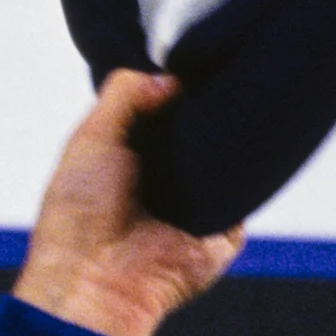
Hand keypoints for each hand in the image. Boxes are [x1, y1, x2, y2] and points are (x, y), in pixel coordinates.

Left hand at [11, 71, 242, 335]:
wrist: (97, 279)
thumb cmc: (78, 214)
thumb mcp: (90, 139)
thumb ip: (123, 96)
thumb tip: (172, 78)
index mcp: (130, 157)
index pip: (165, 111)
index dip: (178, 87)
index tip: (197, 56)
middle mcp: (165, 179)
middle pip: (202, 130)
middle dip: (212, 107)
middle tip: (227, 72)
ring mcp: (198, 204)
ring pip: (230, 158)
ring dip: (236, 136)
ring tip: (244, 101)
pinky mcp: (226, 229)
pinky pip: (250, 192)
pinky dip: (253, 171)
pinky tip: (257, 143)